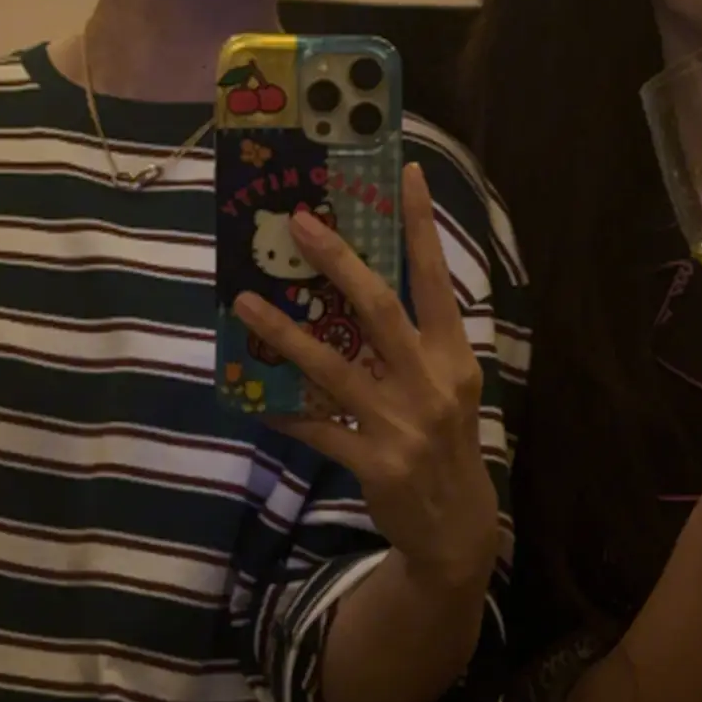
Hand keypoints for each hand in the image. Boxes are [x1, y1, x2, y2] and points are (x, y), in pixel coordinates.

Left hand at [233, 164, 498, 588]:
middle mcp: (431, 381)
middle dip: (338, 261)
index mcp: (453, 355)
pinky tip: (253, 398)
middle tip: (299, 221)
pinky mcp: (375, 462)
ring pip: (333, 365)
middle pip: (379, 308)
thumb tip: (356, 296)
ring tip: (245, 300)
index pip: (436, 278)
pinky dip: (284, 412)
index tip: (406, 172)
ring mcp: (402, 423)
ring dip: (285, 331)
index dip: (421, 225)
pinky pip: (317, 429)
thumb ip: (414, 345)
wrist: (457, 528)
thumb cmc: (449, 443)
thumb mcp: (448, 387)